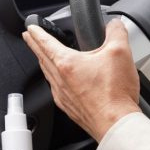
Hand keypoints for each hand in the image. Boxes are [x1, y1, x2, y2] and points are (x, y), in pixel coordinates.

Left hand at [22, 19, 140, 141]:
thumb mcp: (120, 52)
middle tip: (29, 38)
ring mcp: (63, 95)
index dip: (37, 32)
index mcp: (67, 64)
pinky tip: (60, 81)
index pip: (46, 43)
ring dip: (44, 62)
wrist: (116, 124)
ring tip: (43, 56)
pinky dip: (54, 79)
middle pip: (42, 58)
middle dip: (34, 45)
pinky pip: (56, 88)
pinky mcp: (70, 107)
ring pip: (48, 74)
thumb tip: (114, 25)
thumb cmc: (114, 95)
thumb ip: (116, 32)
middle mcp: (60, 80)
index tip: (30, 28)